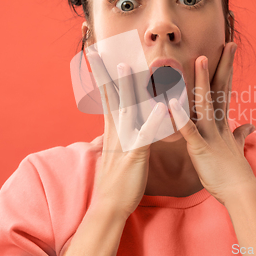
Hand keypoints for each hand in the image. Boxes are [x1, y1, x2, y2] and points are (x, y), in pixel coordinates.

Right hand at [85, 48, 165, 218]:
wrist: (109, 206)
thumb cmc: (118, 178)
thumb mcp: (117, 149)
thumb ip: (119, 131)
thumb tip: (118, 120)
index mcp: (113, 128)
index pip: (106, 94)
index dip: (102, 74)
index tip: (96, 54)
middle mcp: (115, 130)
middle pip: (109, 95)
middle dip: (103, 71)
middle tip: (95, 48)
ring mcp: (123, 141)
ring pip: (124, 109)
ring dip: (125, 87)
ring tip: (125, 65)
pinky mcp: (135, 155)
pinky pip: (144, 136)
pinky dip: (151, 122)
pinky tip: (160, 109)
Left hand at [168, 42, 255, 205]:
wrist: (239, 191)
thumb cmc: (234, 170)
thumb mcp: (236, 146)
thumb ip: (240, 132)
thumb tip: (251, 124)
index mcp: (223, 121)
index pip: (225, 89)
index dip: (227, 69)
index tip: (229, 50)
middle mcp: (218, 123)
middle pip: (221, 89)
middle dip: (223, 66)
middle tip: (228, 43)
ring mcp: (210, 134)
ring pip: (205, 103)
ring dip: (202, 82)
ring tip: (201, 60)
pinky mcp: (200, 147)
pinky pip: (189, 131)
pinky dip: (181, 118)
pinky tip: (171, 103)